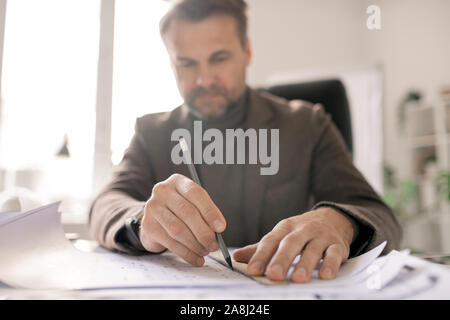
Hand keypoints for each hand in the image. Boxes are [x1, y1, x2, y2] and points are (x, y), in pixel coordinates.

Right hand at [138, 173, 225, 266]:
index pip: (195, 193)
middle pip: (187, 213)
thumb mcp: (192, 204)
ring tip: (206, 251)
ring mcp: (153, 208)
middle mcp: (162, 191)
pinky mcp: (148, 226)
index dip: (210, 211)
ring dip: (195, 244)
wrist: (154, 219)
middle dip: (204, 232)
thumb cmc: (179, 211)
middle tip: (214, 245)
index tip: (221, 227)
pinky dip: (186, 253)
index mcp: (177, 182)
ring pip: (178, 229)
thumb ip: (204, 213)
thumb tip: (217, 231)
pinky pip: (170, 242)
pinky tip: (196, 259)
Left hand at [233, 208, 353, 282]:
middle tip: (273, 275)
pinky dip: (331, 264)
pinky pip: (334, 254)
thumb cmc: (301, 231)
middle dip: (282, 259)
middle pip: (291, 244)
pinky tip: (325, 275)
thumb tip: (236, 257)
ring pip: (313, 249)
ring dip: (305, 264)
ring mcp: (321, 236)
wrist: (332, 219)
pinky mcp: (337, 245)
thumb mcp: (281, 235)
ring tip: (298, 279)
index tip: (252, 270)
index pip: (271, 241)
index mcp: (285, 227)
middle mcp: (302, 230)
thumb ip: (261, 248)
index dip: (261, 255)